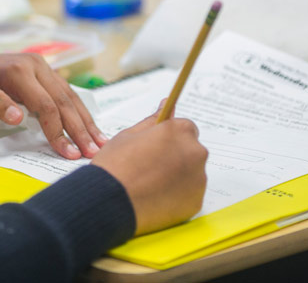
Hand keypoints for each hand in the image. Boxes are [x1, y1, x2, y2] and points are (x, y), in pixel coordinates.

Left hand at [0, 50, 106, 158]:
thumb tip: (18, 117)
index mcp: (18, 70)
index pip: (46, 105)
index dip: (58, 131)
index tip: (68, 153)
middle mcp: (34, 65)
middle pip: (63, 101)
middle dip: (80, 129)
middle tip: (93, 153)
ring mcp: (40, 68)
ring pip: (68, 96)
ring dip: (84, 121)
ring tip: (99, 143)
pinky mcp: (41, 74)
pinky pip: (63, 93)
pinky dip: (76, 111)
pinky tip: (87, 126)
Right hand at [92, 107, 208, 234]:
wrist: (109, 201)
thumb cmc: (115, 165)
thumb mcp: (129, 135)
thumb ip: (153, 120)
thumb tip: (167, 105)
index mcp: (180, 131)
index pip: (184, 128)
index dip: (168, 137)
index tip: (155, 146)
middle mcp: (196, 153)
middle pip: (190, 150)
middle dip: (174, 155)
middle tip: (148, 166)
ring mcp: (198, 179)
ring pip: (190, 173)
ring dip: (176, 175)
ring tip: (149, 184)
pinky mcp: (195, 202)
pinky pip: (189, 194)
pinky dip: (176, 195)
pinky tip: (155, 196)